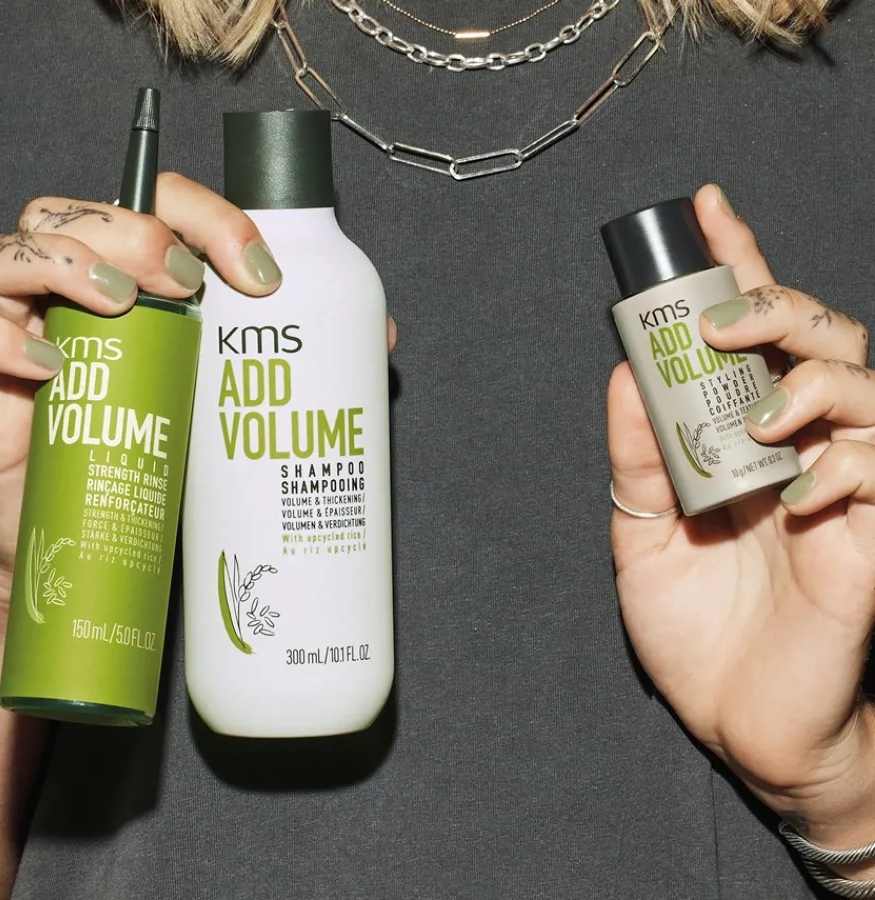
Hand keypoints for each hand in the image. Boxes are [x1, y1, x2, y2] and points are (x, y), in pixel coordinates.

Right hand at [0, 173, 294, 630]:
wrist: (68, 542)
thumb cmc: (144, 462)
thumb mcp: (220, 409)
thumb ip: (285, 366)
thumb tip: (377, 344)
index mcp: (134, 285)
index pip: (161, 210)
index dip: (214, 220)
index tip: (266, 276)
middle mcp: (70, 289)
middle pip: (86, 212)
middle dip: (141, 230)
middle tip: (190, 286)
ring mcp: (15, 321)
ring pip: (15, 245)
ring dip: (70, 259)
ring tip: (122, 304)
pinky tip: (46, 364)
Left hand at [608, 184, 874, 854]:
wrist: (738, 719)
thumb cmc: (696, 627)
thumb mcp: (641, 534)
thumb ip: (637, 457)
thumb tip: (625, 373)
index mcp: (737, 438)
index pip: (746, 336)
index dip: (734, 268)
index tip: (704, 209)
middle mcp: (795, 448)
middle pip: (820, 337)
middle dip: (778, 306)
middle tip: (726, 318)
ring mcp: (840, 489)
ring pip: (864, 387)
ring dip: (814, 381)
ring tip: (760, 417)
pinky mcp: (869, 540)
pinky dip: (841, 466)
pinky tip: (797, 496)